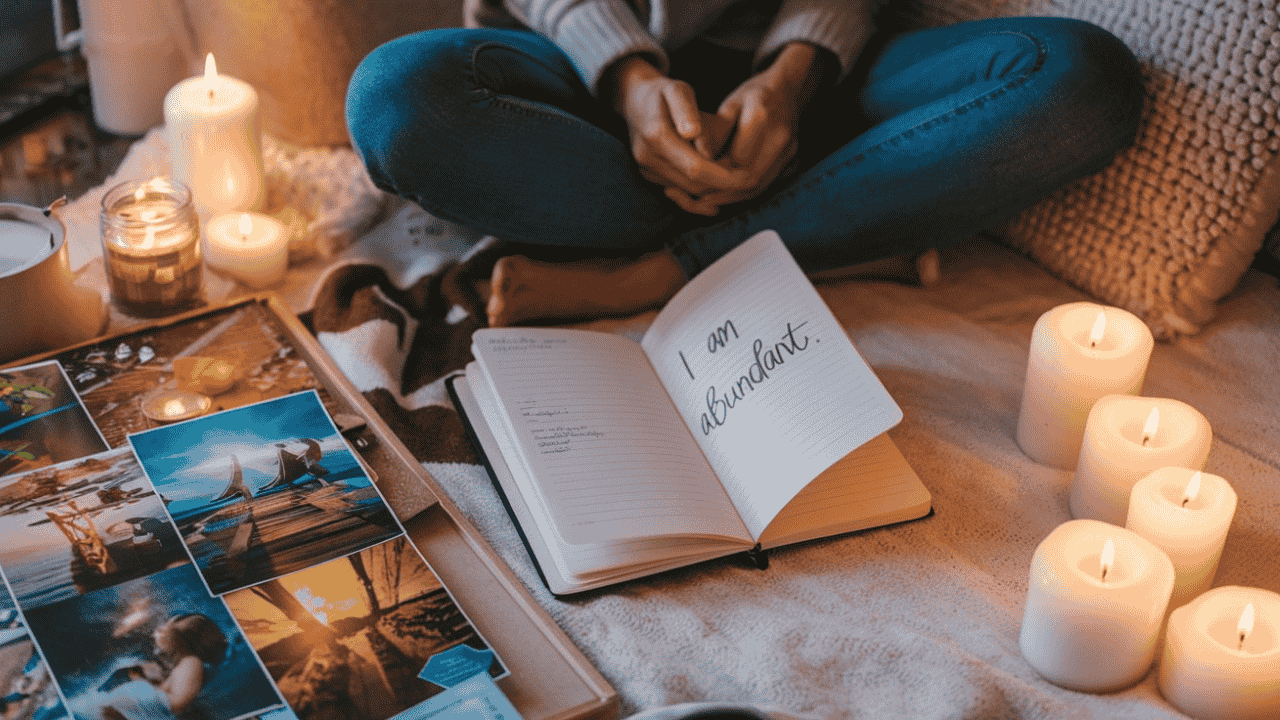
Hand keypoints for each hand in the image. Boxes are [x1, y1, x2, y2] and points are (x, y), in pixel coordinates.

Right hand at [605, 56, 748, 214]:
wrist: (634, 101)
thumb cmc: (662, 92)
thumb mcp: (676, 89)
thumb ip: (685, 109)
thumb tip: (693, 133)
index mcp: (656, 135)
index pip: (696, 167)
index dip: (724, 176)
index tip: (749, 175)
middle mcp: (648, 157)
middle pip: (693, 184)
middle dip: (723, 185)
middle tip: (749, 177)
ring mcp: (646, 169)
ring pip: (688, 190)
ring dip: (714, 188)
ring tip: (737, 177)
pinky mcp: (649, 175)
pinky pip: (680, 189)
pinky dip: (701, 187)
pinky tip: (720, 182)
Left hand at [685, 43, 830, 212]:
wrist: (787, 90)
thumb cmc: (751, 96)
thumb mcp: (728, 106)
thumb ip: (715, 131)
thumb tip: (699, 155)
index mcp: (761, 115)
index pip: (737, 158)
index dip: (717, 171)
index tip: (696, 176)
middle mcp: (779, 135)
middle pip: (750, 177)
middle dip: (723, 190)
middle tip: (699, 196)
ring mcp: (789, 150)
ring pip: (760, 186)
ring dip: (733, 196)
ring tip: (709, 199)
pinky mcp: (792, 160)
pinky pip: (767, 185)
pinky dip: (746, 193)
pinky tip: (728, 194)